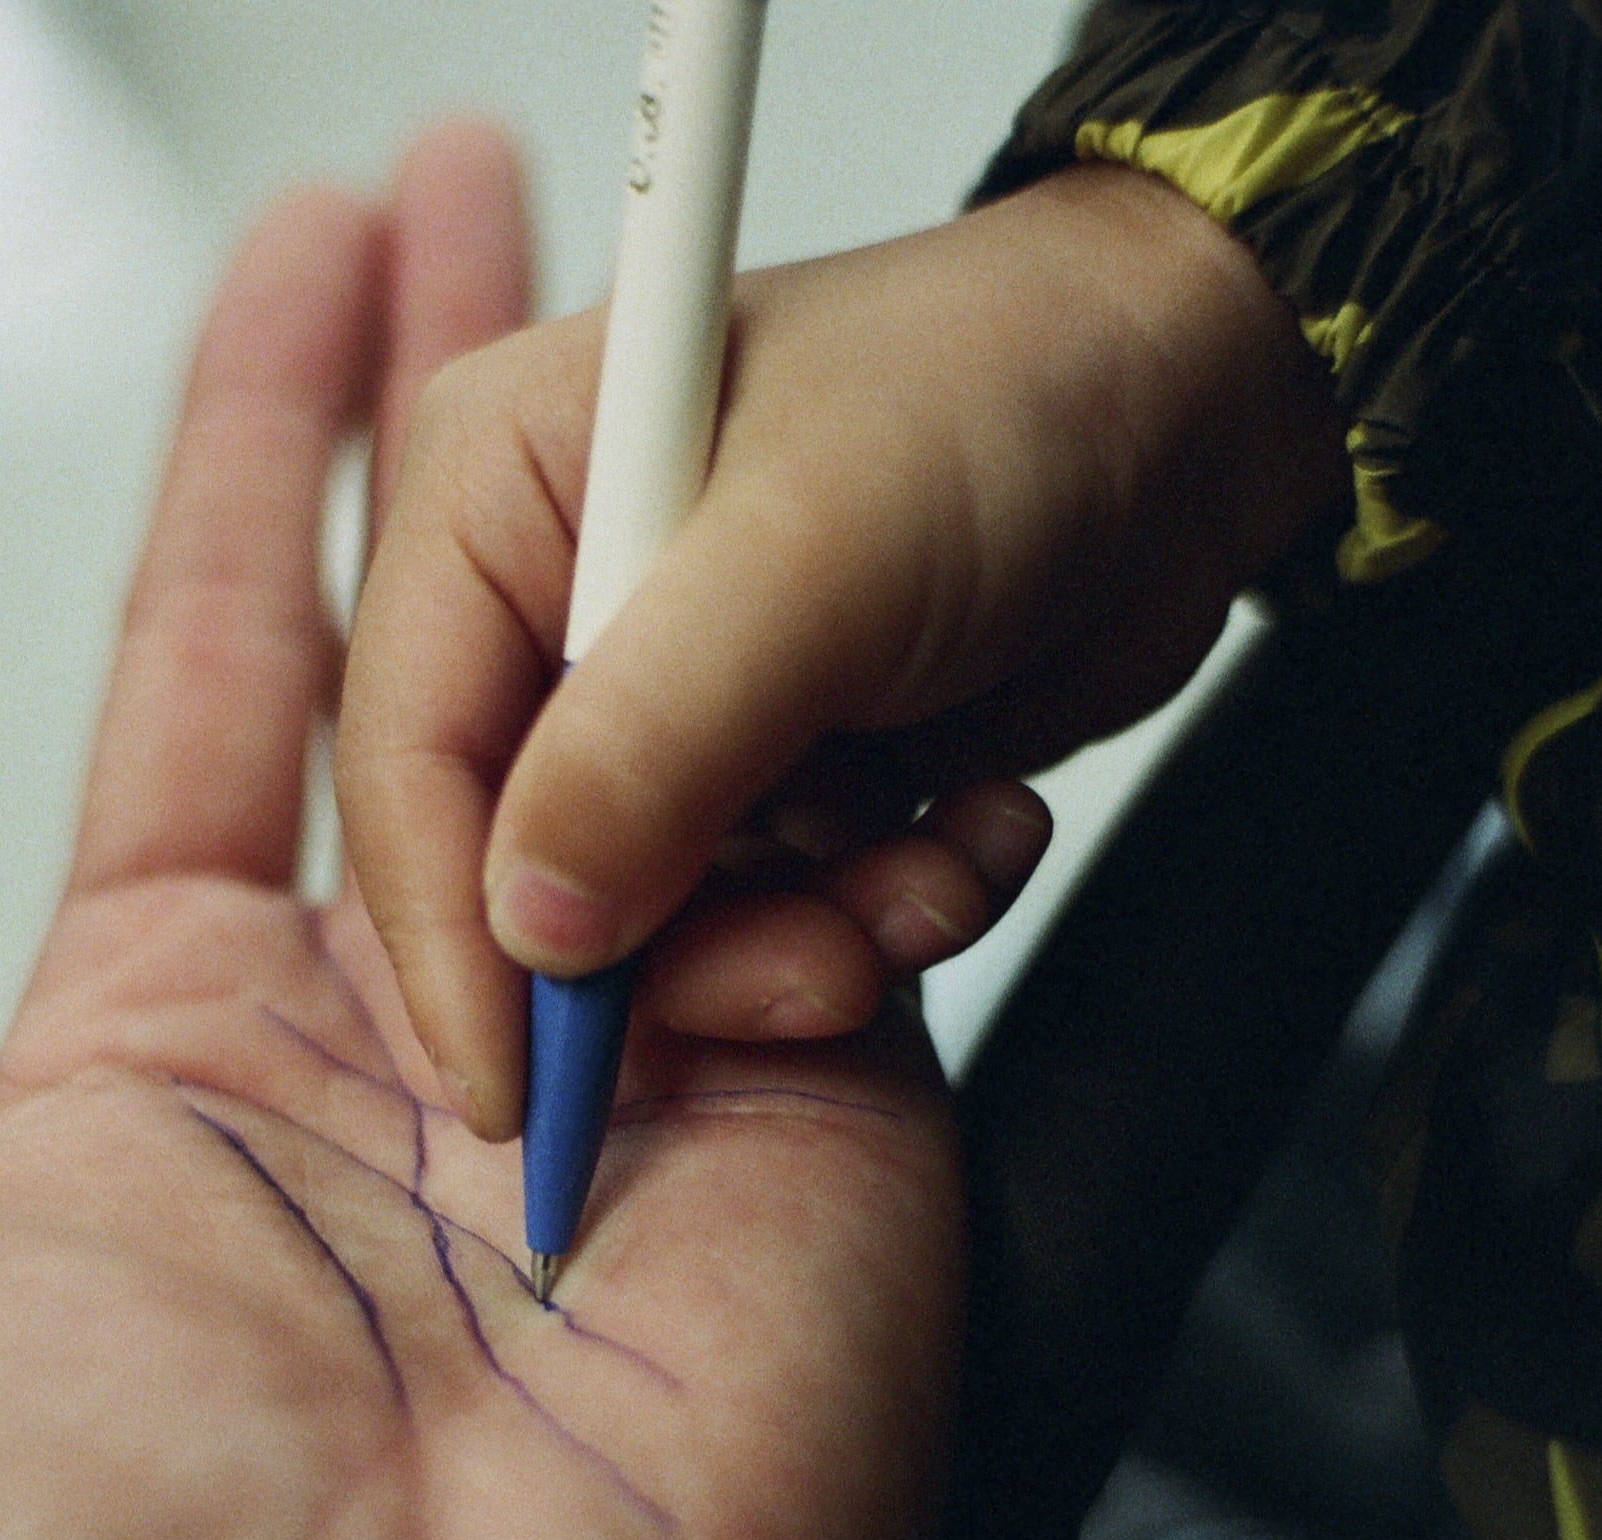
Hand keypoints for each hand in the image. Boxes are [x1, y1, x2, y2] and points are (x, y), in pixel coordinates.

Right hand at [338, 162, 1345, 1138]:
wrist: (1197, 399)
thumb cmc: (1001, 393)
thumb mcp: (817, 560)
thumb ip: (654, 747)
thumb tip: (531, 926)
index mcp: (491, 495)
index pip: (404, 753)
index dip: (448, 937)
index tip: (512, 1084)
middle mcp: (556, 602)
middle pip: (528, 865)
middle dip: (683, 949)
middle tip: (822, 967)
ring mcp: (668, 698)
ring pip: (667, 919)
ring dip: (811, 936)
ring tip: (931, 874)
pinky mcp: (773, 765)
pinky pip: (780, 912)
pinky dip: (880, 912)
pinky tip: (975, 833)